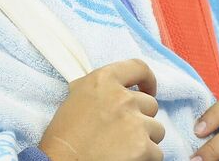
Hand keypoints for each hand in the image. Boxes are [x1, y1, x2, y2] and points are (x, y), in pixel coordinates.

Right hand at [39, 59, 165, 160]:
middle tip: (123, 133)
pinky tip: (126, 160)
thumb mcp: (75, 99)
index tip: (149, 90)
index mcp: (103, 81)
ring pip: (157, 130)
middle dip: (141, 118)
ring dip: (145, 139)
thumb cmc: (62, 138)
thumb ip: (99, 90)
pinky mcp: (143, 147)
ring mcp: (135, 122)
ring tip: (123, 149)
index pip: (138, 67)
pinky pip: (156, 152)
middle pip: (150, 105)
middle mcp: (122, 97)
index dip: (148, 80)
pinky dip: (145, 158)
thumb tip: (114, 89)